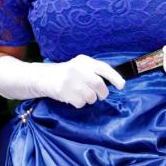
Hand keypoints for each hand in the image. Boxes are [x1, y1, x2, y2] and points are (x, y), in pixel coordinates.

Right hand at [0, 52, 124, 106]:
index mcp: (85, 61)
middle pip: (100, 86)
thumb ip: (95, 72)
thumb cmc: (68, 73)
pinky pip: (80, 103)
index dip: (115, 78)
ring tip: (81, 94)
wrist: (44, 77)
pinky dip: (79, 103)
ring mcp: (70, 80)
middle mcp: (78, 69)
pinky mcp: (64, 91)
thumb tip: (114, 83)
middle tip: (100, 95)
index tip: (121, 86)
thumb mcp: (81, 66)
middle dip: (102, 93)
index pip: (104, 68)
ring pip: (91, 97)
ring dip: (89, 99)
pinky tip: (73, 97)